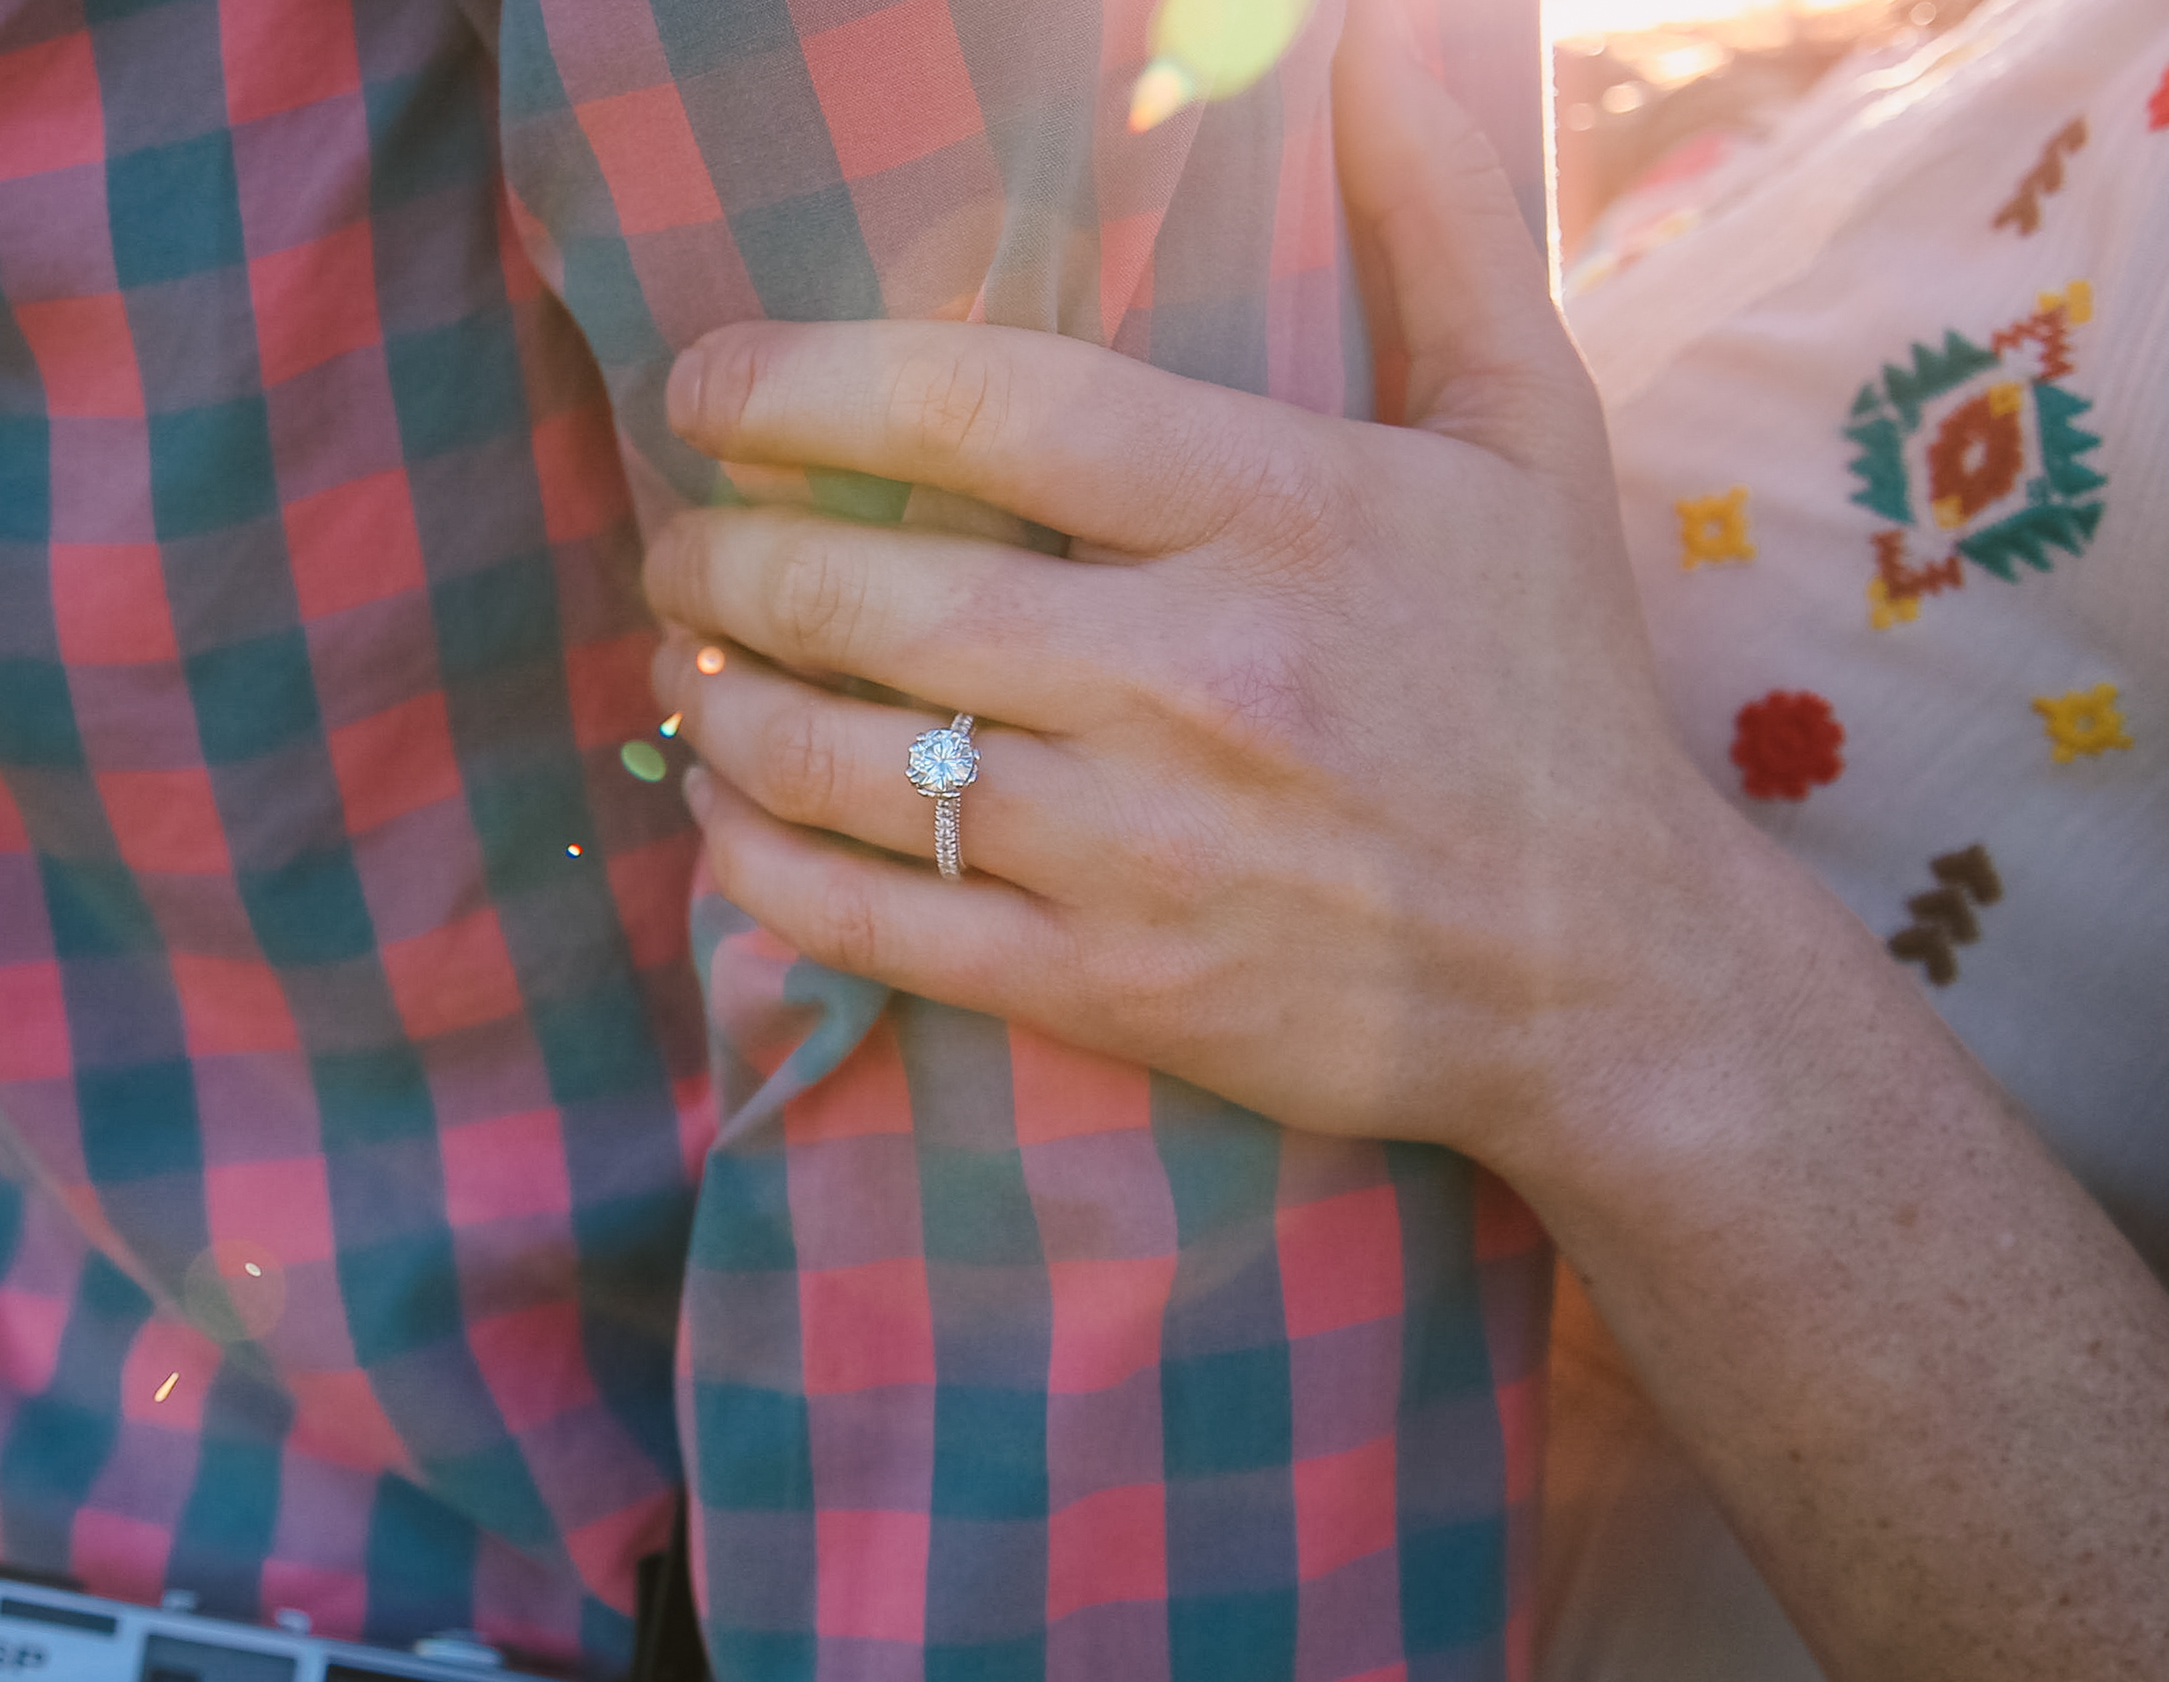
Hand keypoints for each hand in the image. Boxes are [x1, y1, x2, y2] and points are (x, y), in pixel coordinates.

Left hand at [641, 0, 1799, 1206]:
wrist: (1604, 980)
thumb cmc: (1546, 692)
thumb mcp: (1528, 434)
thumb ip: (1442, 223)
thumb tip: (1377, 32)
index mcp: (1283, 514)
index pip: (986, 410)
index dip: (802, 386)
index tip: (707, 389)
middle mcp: (1192, 677)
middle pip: (869, 593)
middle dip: (719, 559)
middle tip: (678, 541)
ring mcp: (1135, 846)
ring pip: (836, 763)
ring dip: (717, 703)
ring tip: (685, 660)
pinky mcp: (1103, 985)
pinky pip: (864, 920)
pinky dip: (754, 861)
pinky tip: (723, 809)